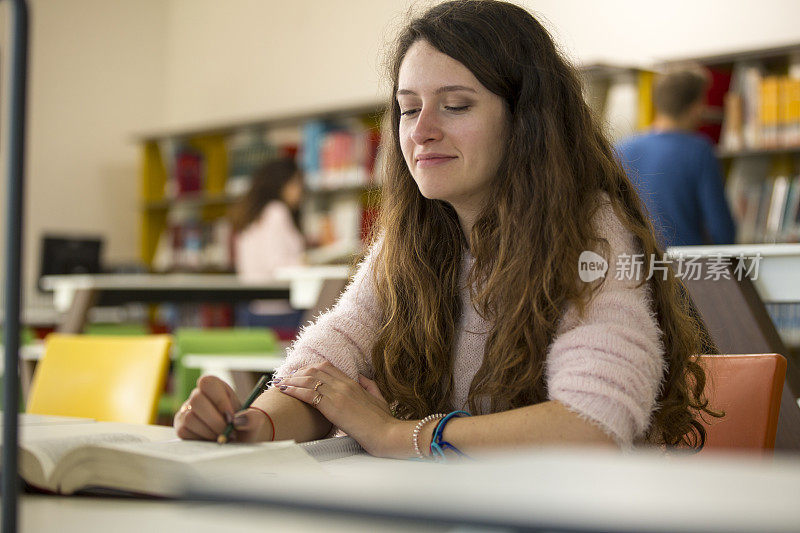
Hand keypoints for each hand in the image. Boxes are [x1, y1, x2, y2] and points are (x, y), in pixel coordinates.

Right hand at [174, 375, 271, 442]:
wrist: (240, 440)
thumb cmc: (245, 426)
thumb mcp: (254, 421)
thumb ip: (252, 418)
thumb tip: (238, 421)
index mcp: (215, 386)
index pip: (208, 383)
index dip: (219, 400)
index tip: (231, 418)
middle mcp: (198, 395)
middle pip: (196, 400)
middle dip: (215, 421)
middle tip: (228, 433)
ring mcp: (186, 411)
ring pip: (190, 418)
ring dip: (209, 432)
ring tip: (224, 437)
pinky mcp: (181, 427)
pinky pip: (185, 432)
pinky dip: (201, 439)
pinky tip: (213, 440)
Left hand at [276, 361, 397, 455]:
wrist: (388, 434)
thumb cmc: (384, 422)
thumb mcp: (379, 399)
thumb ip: (369, 386)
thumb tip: (361, 377)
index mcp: (354, 383)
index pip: (327, 368)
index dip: (310, 369)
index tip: (299, 374)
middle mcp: (345, 385)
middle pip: (315, 371)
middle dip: (297, 373)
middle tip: (285, 378)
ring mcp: (339, 394)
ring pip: (309, 380)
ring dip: (291, 380)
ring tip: (279, 383)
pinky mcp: (333, 406)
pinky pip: (308, 393)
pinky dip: (294, 390)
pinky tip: (285, 390)